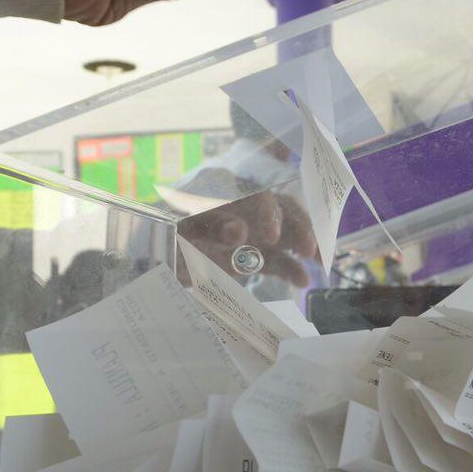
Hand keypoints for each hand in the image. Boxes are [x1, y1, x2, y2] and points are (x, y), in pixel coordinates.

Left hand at [176, 170, 316, 286]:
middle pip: (282, 210)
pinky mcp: (253, 258)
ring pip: (287, 233)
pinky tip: (303, 281)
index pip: (258, 195)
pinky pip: (277, 261)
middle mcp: (245, 208)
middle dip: (299, 227)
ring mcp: (251, 232)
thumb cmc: (164, 236)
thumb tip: (239, 234)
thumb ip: (211, 227)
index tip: (272, 237)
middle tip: (309, 249)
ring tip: (319, 262)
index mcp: (227, 190)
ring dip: (304, 244)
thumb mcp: (182, 229)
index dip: (269, 214)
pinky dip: (291, 270)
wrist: (153, 262)